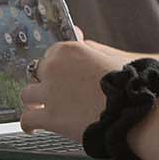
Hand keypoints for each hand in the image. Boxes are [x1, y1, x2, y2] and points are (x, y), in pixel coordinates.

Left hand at [18, 40, 137, 137]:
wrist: (132, 112)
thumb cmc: (128, 87)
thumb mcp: (109, 57)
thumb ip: (87, 48)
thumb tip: (76, 32)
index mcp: (68, 51)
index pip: (50, 56)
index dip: (54, 70)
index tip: (58, 77)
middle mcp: (53, 68)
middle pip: (36, 74)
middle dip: (44, 84)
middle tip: (53, 94)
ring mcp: (49, 93)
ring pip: (27, 95)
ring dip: (34, 103)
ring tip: (40, 110)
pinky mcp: (49, 117)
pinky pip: (27, 119)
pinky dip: (28, 124)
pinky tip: (32, 127)